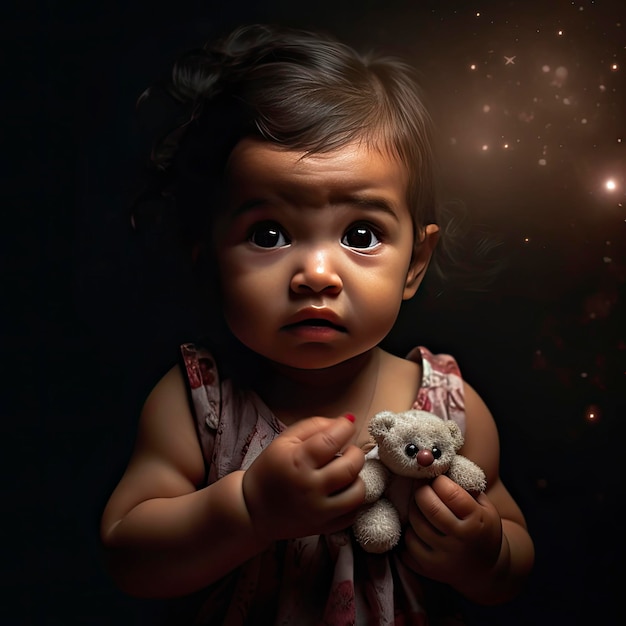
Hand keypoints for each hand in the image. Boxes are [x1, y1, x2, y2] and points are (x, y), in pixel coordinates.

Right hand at [242, 416, 365, 542]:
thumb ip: (314, 425)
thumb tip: (347, 420)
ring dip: (357, 477)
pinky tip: (342, 491)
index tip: (346, 426)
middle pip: (351, 466)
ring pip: (357, 492)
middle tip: (347, 450)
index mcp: (297, 461)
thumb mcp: (284, 440)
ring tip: (345, 473)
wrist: (253, 509)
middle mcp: (310, 487)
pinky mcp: (324, 527)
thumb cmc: (270, 470)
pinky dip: (352, 501)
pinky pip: (353, 514)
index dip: (345, 428)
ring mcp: (319, 511)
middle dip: (355, 452)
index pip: (332, 439)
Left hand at [401, 475, 502, 590]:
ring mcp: (443, 558)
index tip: (437, 479)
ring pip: (414, 523)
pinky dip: (410, 531)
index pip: (449, 492)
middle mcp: (460, 542)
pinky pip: (407, 543)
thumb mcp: (483, 505)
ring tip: (423, 507)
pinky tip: (420, 528)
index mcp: (477, 521)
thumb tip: (435, 464)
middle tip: (423, 488)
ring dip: (414, 510)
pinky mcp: (428, 569)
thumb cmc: (480, 527)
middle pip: (428, 506)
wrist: (485, 570)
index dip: (438, 480)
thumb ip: (464, 486)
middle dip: (421, 491)